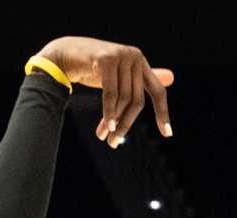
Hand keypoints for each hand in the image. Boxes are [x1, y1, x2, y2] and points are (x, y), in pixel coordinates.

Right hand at [35, 36, 173, 146]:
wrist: (64, 54)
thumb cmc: (92, 67)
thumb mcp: (117, 77)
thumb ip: (139, 81)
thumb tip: (171, 77)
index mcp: (140, 62)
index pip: (157, 91)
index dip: (163, 113)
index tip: (167, 134)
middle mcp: (135, 57)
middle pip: (137, 100)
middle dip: (127, 124)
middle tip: (114, 143)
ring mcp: (121, 56)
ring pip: (123, 99)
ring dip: (114, 122)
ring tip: (104, 137)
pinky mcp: (106, 59)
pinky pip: (110, 93)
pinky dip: (109, 112)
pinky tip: (107, 127)